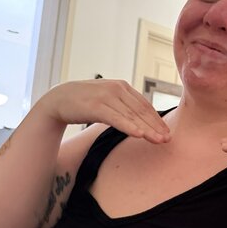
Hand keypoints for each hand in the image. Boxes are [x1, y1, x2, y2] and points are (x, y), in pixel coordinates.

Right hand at [35, 79, 170, 142]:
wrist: (58, 98)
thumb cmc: (85, 102)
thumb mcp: (108, 99)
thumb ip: (124, 105)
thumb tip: (142, 120)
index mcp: (123, 86)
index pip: (144, 105)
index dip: (156, 120)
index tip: (166, 133)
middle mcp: (117, 89)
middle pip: (141, 111)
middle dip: (155, 126)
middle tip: (167, 139)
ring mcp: (106, 96)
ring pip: (131, 115)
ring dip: (147, 129)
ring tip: (158, 140)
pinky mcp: (96, 106)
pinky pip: (116, 118)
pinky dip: (129, 126)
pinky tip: (139, 135)